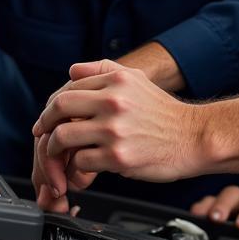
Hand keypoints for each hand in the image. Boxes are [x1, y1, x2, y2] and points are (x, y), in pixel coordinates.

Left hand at [31, 59, 205, 199]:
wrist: (194, 138)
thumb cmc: (165, 113)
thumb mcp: (137, 80)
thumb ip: (103, 70)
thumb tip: (72, 71)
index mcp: (116, 80)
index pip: (68, 88)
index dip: (52, 107)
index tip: (48, 120)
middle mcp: (114, 101)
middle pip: (59, 108)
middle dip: (45, 124)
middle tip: (44, 135)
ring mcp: (115, 129)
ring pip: (63, 137)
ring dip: (56, 150)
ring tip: (62, 156)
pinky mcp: (118, 156)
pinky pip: (80, 161)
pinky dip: (77, 168)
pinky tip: (84, 169)